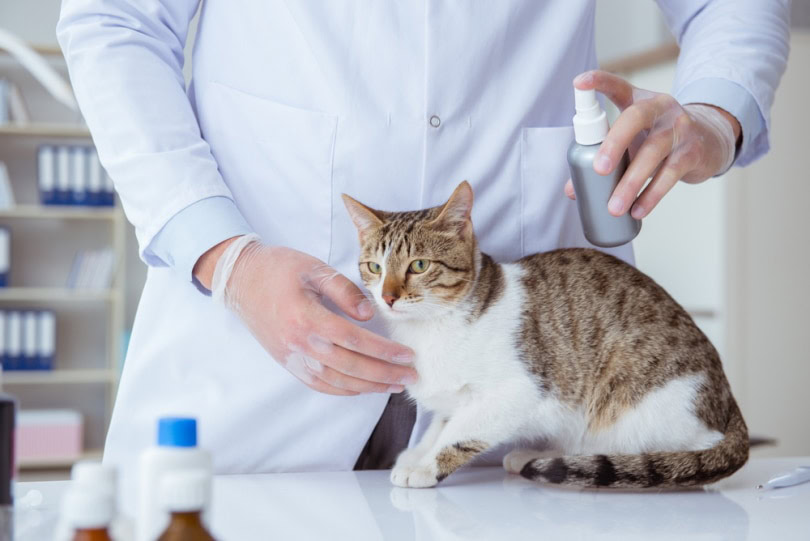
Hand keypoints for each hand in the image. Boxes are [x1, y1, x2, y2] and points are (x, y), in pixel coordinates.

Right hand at [200, 237, 417, 395]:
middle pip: (350, 367)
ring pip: (336, 381)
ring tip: (395, 385)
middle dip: (384, 374)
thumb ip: (344, 290)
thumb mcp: (314, 267)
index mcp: (307, 317)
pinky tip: (363, 388)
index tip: (408, 355)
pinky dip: (344, 390)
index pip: (354, 340)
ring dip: (369, 387)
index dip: (384, 351)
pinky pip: (319, 384)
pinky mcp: (288, 362)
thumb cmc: (278, 268)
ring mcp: (292, 356)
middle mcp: (299, 343)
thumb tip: (370, 315)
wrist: (240, 279)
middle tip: (411, 377)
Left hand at [564, 70, 739, 218]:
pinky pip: (670, 174)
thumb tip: (573, 190)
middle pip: (635, 118)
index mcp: (640, 100)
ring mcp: (679, 128)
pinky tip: (638, 211)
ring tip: (614, 207)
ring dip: (631, 183)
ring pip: (653, 152)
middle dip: (614, 143)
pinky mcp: (692, 152)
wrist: (709, 141)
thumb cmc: (658, 138)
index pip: (618, 86)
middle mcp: (660, 108)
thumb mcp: (633, 139)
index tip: (579, 83)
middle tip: (598, 170)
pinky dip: (652, 195)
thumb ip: (603, 156)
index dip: (599, 82)